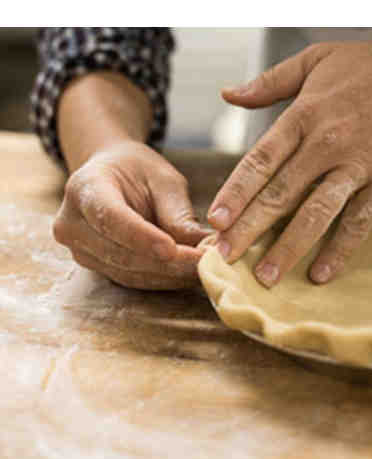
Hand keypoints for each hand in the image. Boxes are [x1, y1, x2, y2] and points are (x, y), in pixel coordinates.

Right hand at [53, 141, 211, 289]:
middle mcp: (73, 223)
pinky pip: (131, 280)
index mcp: (84, 188)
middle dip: (166, 263)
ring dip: (169, 276)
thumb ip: (178, 212)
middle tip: (205, 263)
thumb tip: (202, 245)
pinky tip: (188, 274)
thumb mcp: (163, 179)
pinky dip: (163, 279)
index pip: (110, 217)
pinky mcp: (96, 267)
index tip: (173, 249)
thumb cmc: (139, 172)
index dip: (141, 237)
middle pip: (120, 253)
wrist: (113, 177)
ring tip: (204, 269)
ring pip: (128, 273)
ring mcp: (80, 250)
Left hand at [208, 31, 371, 286]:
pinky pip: (360, 221)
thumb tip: (229, 94)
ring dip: (289, 247)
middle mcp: (327, 143)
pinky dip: (341, 249)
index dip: (235, 192)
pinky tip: (321, 273)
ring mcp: (359, 166)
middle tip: (225, 257)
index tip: (215, 220)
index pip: (260, 160)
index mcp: (305, 115)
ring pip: (316, 213)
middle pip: (281, 193)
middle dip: (249, 229)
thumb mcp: (317, 59)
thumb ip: (270, 81)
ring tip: (267, 277)